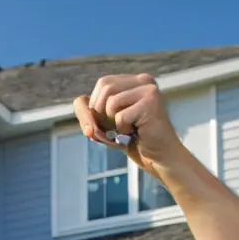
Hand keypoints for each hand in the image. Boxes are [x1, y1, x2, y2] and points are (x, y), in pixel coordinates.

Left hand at [73, 74, 188, 178]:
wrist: (159, 159)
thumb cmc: (133, 142)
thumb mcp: (105, 124)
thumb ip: (89, 112)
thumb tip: (79, 101)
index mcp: (134, 81)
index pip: (103, 83)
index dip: (94, 106)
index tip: (105, 124)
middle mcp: (144, 80)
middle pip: (104, 87)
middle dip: (101, 114)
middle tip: (115, 129)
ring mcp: (149, 90)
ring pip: (111, 101)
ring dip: (112, 122)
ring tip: (127, 131)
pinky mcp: (150, 102)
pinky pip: (120, 116)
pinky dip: (123, 131)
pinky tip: (136, 133)